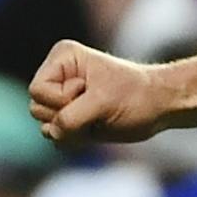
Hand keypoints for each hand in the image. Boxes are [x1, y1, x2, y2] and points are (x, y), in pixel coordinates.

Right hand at [29, 41, 170, 144]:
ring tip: (98, 118)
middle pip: (36, 108)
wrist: (160, 106)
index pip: (37, 90)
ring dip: (72, 130)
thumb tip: (50, 133)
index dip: (62, 99)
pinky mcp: (71, 117)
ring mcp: (62, 98)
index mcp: (62, 58)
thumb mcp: (102, 103)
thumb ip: (71, 118)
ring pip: (45, 124)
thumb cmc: (136, 96)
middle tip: (98, 109)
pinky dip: (75, 138)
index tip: (90, 91)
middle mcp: (57, 76)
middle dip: (67, 116)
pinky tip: (97, 128)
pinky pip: (57, 136)